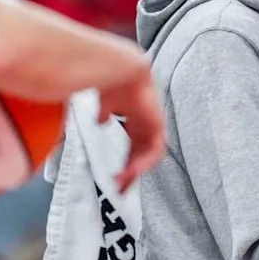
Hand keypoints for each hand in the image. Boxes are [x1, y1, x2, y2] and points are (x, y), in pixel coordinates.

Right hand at [98, 68, 165, 192]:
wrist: (119, 69)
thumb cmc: (111, 81)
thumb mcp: (105, 104)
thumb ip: (104, 114)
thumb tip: (100, 121)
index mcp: (135, 118)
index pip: (134, 147)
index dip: (126, 163)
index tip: (115, 179)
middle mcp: (146, 123)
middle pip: (141, 155)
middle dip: (131, 173)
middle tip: (120, 190)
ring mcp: (154, 124)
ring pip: (149, 156)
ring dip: (136, 170)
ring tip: (122, 183)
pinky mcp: (158, 124)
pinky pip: (155, 150)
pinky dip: (144, 162)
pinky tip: (131, 170)